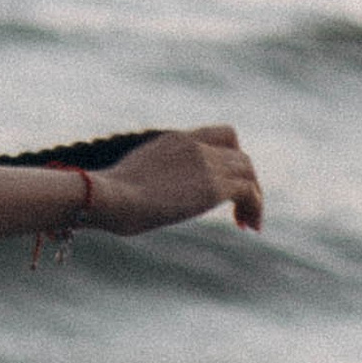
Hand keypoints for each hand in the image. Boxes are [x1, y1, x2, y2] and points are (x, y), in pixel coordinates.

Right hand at [88, 125, 262, 237]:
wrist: (110, 196)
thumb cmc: (106, 197)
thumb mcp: (129, 179)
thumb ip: (145, 181)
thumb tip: (131, 200)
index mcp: (175, 139)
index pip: (221, 135)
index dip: (231, 157)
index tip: (225, 182)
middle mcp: (195, 146)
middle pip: (240, 155)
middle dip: (245, 181)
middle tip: (239, 210)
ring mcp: (206, 164)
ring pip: (249, 173)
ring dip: (253, 198)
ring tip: (249, 223)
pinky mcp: (214, 187)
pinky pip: (250, 192)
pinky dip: (255, 208)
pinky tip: (249, 227)